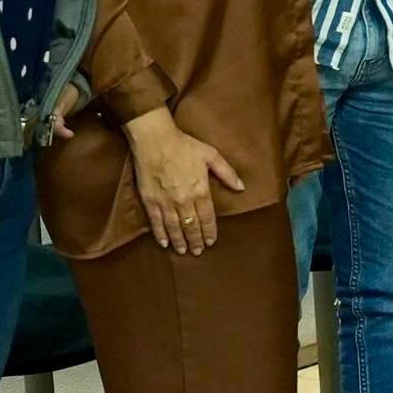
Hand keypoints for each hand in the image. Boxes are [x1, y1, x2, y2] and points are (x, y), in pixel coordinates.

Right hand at [124, 108, 244, 255]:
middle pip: (192, 226)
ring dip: (180, 241)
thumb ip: (227, 173)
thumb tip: (241, 187)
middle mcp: (184, 201)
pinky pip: (156, 222)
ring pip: (175, 228)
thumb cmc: (184, 146)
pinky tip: (165, 243)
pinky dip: (161, 234)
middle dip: (196, 241)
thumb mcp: (211, 155)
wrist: (155, 141)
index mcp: (201, 191)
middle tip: (198, 251)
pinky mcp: (151, 201)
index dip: (210, 231)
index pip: (208, 218)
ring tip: (184, 251)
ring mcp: (166, 202)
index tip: (211, 241)